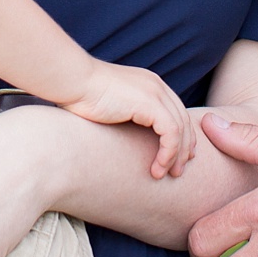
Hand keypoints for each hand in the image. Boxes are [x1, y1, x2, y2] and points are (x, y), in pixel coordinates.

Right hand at [63, 62, 196, 178]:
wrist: (73, 81)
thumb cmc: (80, 95)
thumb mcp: (110, 105)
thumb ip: (124, 115)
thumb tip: (123, 133)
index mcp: (148, 84)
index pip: (175, 111)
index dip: (181, 136)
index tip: (177, 157)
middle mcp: (156, 85)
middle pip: (183, 120)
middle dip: (184, 148)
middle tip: (178, 171)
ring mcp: (155, 92)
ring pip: (180, 129)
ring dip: (176, 156)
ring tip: (168, 174)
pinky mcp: (150, 103)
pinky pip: (171, 133)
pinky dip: (168, 153)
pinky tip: (157, 168)